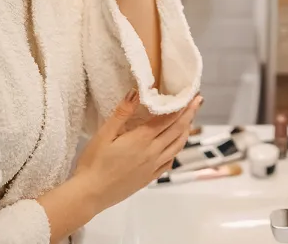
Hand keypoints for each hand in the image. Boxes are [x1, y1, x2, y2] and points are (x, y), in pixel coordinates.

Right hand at [72, 90, 202, 211]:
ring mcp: (152, 167)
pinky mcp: (149, 178)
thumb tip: (136, 92)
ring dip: (185, 132)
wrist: (90, 194)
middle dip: (189, 115)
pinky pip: (169, 162)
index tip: (193, 96)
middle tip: (198, 102)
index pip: (168, 119)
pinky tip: (174, 147)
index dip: (182, 106)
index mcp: (142, 139)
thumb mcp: (104, 134)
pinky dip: (176, 150)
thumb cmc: (93, 163)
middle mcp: (152, 153)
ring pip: (176, 147)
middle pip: (177, 131)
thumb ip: (122, 113)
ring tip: (189, 121)